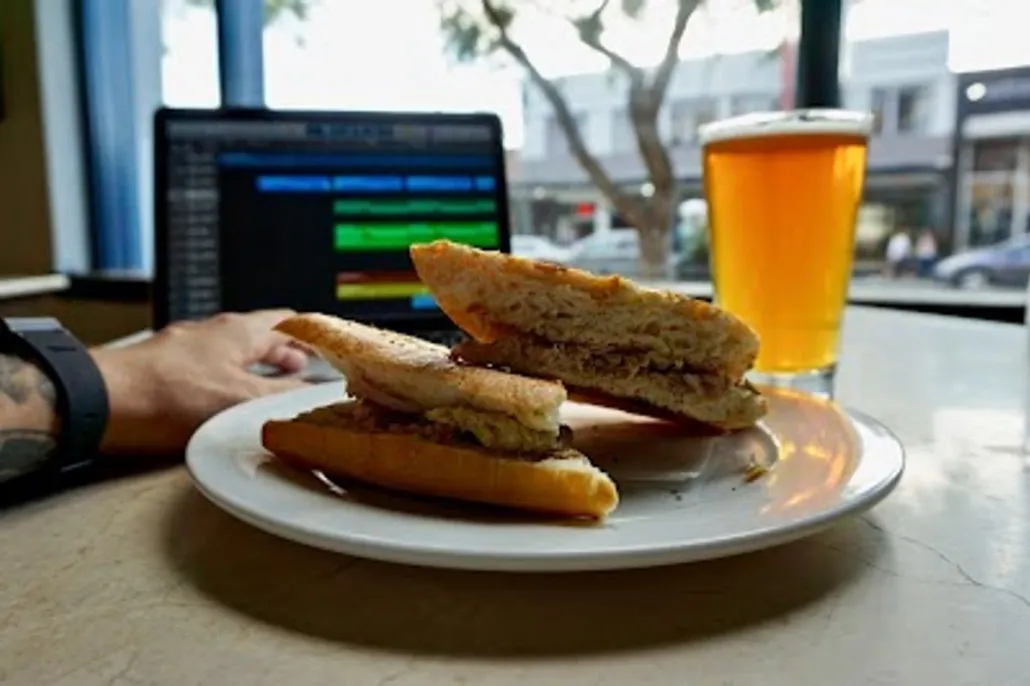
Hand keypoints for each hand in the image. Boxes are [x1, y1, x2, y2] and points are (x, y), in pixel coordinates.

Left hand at [91, 310, 310, 455]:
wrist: (101, 402)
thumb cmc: (168, 396)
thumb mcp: (242, 401)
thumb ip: (283, 396)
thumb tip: (314, 394)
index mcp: (239, 331)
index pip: (290, 322)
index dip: (314, 335)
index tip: (331, 346)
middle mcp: (212, 332)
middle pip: (261, 336)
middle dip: (286, 353)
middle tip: (304, 369)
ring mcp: (186, 348)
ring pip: (234, 353)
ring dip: (257, 368)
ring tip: (270, 387)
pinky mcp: (164, 368)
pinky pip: (209, 368)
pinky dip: (229, 379)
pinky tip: (226, 401)